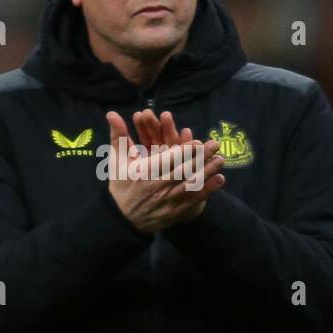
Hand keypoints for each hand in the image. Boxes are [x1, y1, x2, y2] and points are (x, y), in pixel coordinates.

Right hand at [106, 111, 225, 232]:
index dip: (184, 150)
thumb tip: (111, 113)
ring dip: (208, 172)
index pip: (168, 159)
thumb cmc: (121, 185)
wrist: (121, 219)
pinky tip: (219, 180)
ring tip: (221, 160)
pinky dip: (208, 190)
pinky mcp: (175, 211)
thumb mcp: (118, 160)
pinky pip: (195, 199)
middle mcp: (158, 185)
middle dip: (201, 157)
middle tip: (216, 145)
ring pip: (192, 184)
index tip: (198, 141)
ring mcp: (168, 200)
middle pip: (184, 169)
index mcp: (145, 171)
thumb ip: (119, 136)